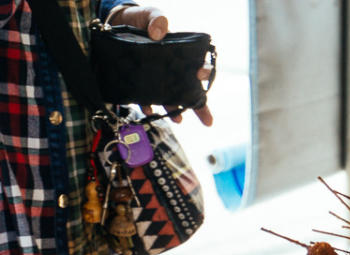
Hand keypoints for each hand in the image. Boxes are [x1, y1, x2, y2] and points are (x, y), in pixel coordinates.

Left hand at [108, 6, 213, 126]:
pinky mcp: (141, 83)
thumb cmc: (140, 18)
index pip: (198, 65)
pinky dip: (148, 106)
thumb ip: (156, 19)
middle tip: (207, 120)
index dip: (204, 72)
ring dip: (175, 110)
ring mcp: (158, 78)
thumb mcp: (150, 14)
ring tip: (178, 120)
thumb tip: (158, 33)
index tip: (201, 75)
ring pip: (171, 98)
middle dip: (199, 106)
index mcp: (181, 54)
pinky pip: (146, 98)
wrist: (117, 23)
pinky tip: (148, 111)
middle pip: (191, 90)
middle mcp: (173, 69)